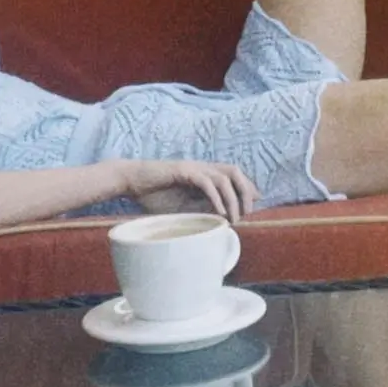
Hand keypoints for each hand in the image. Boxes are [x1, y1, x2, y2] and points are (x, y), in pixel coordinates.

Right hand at [121, 159, 258, 222]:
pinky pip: (205, 182)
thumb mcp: (183, 207)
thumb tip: (221, 219)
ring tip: (235, 217)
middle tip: (247, 213)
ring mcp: (193, 167)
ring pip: (224, 176)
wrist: (132, 183)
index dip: (247, 187)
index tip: (255, 204)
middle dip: (246, 190)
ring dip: (233, 197)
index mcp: (204, 174)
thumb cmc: (155, 196)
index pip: (233, 175)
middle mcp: (202, 167)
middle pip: (234, 171)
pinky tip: (219, 212)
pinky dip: (216, 197)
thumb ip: (201, 209)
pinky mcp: (183, 171)